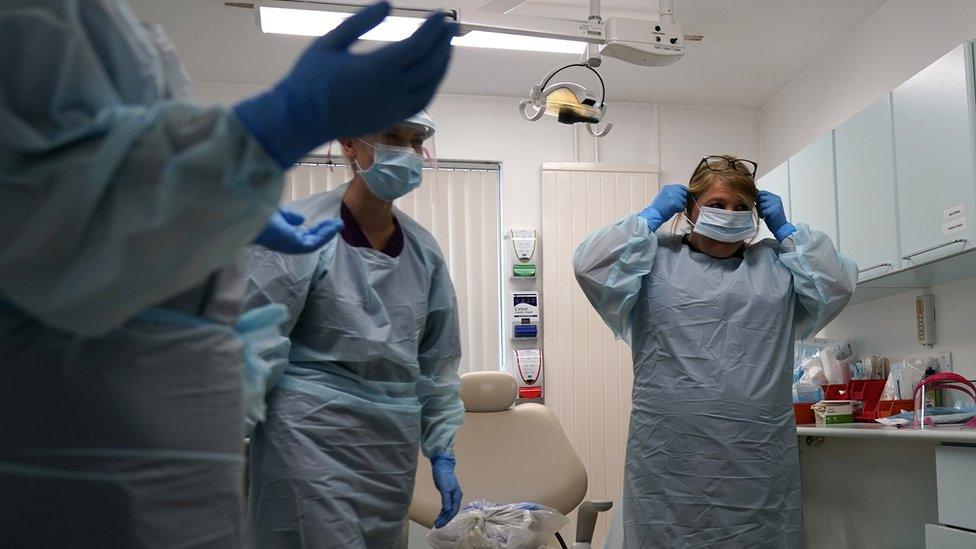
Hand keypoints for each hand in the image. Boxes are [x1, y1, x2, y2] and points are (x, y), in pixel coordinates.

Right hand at [234, 2, 458, 167]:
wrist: (301, 119)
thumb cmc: (310, 78)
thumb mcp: (330, 42)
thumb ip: (360, 22)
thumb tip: (388, 5)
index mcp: (378, 68)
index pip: (418, 45)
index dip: (433, 28)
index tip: (442, 14)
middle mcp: (392, 90)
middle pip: (431, 64)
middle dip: (444, 43)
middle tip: (452, 26)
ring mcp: (394, 107)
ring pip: (431, 85)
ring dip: (443, 64)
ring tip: (446, 46)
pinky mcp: (392, 118)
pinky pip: (422, 100)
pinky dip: (433, 84)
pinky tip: (433, 73)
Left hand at [253, 209, 343, 253]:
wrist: (248, 214)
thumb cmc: (258, 212)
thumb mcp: (277, 213)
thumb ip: (289, 217)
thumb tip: (300, 219)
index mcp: (282, 236)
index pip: (303, 235)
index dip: (317, 229)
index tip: (328, 223)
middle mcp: (287, 243)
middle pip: (310, 239)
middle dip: (325, 232)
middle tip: (338, 224)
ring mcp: (290, 245)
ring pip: (314, 242)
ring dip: (328, 233)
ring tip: (339, 225)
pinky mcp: (293, 245)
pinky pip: (313, 242)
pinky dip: (324, 235)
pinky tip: (332, 227)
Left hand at [431, 453, 461, 528]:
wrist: (441, 466)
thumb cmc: (444, 476)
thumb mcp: (445, 488)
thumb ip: (446, 500)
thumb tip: (448, 511)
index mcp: (457, 496)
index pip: (453, 510)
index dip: (447, 518)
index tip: (440, 524)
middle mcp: (456, 497)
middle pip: (451, 511)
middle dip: (445, 519)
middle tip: (437, 526)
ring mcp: (452, 496)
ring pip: (448, 509)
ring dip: (443, 516)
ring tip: (436, 522)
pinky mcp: (447, 494)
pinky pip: (446, 506)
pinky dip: (442, 512)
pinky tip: (439, 516)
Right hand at [638, 185, 689, 231]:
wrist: (653, 214)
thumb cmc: (659, 207)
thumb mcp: (664, 196)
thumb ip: (673, 193)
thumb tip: (682, 193)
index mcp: (667, 187)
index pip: (681, 187)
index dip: (684, 193)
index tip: (683, 197)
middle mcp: (670, 190)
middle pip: (684, 193)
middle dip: (683, 199)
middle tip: (677, 205)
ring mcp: (672, 196)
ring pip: (684, 200)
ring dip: (681, 205)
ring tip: (674, 208)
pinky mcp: (674, 202)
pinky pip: (682, 206)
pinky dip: (680, 210)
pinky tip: (674, 211)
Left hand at [757, 190, 795, 240]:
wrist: (780, 227)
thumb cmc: (772, 218)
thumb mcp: (766, 207)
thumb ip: (761, 201)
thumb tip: (752, 197)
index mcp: (775, 197)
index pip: (762, 192)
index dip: (757, 197)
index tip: (756, 204)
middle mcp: (776, 198)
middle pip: (761, 198)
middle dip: (759, 205)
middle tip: (762, 211)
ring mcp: (777, 203)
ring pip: (762, 205)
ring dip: (760, 211)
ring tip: (764, 215)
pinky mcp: (776, 209)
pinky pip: (764, 211)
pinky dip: (762, 215)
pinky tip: (765, 217)